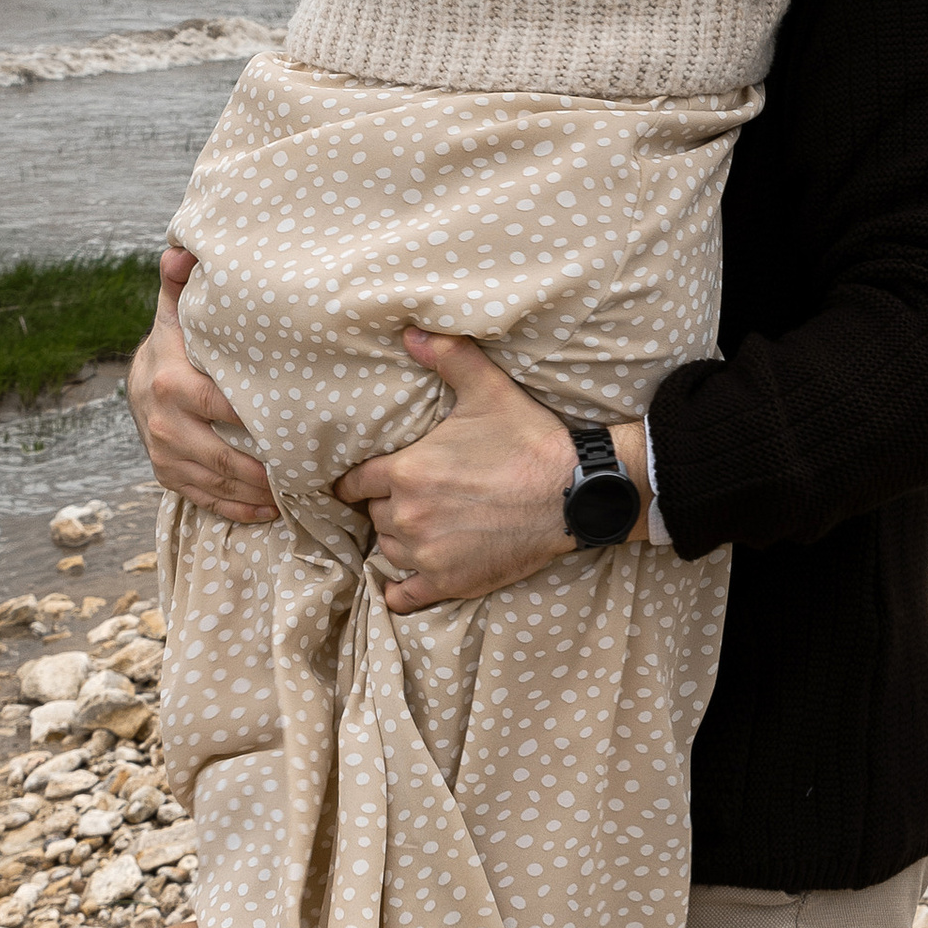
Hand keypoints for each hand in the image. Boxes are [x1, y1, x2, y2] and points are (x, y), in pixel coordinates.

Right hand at [126, 245, 279, 524]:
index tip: (302, 425)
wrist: (140, 375)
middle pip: (221, 456)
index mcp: (171, 383)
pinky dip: (236, 509)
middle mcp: (164, 425)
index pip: (222, 407)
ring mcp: (163, 455)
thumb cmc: (176, 338)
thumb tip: (181, 248)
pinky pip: (202, 499)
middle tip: (311, 472)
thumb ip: (181, 282)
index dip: (261, 420)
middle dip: (264, 469)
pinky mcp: (166, 475)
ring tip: (298, 495)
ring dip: (255, 494)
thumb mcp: (178, 309)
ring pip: (214, 483)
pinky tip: (270, 510)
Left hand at [334, 330, 647, 615]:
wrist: (573, 493)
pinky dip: (400, 589)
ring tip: (423, 528)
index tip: (361, 483)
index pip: (355, 483)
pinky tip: (407, 579)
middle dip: (389, 506)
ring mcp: (426, 553)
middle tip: (414, 499)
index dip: (357, 481)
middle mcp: (407, 516)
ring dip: (399, 540)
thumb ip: (447, 357)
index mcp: (406, 471)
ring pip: (388, 550)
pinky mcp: (448, 583)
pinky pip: (402, 596)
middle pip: (376, 515)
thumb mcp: (487, 389)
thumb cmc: (528, 440)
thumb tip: (410, 331)